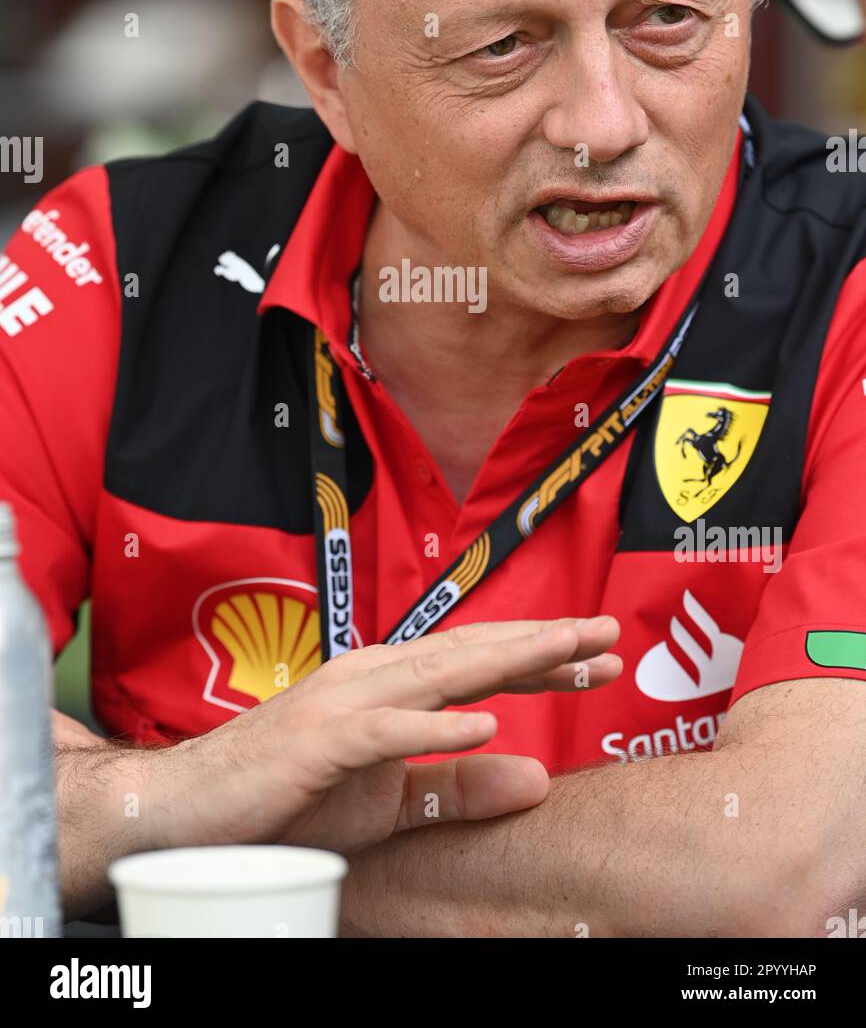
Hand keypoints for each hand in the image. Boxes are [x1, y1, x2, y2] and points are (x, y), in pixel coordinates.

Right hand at [154, 616, 620, 853]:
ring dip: (508, 663)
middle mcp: (371, 678)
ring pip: (441, 675)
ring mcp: (344, 705)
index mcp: (388, 685)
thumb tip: (534, 776)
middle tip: (609, 632)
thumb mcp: (387, 802)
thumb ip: (457, 788)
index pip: (478, 664)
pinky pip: (386, 734)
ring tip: (569, 653)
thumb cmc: (286, 800)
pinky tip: (484, 726)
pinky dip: (435, 729)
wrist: (187, 812)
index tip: (599, 657)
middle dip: (543, 642)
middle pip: (471, 653)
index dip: (540, 658)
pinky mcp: (318, 744)